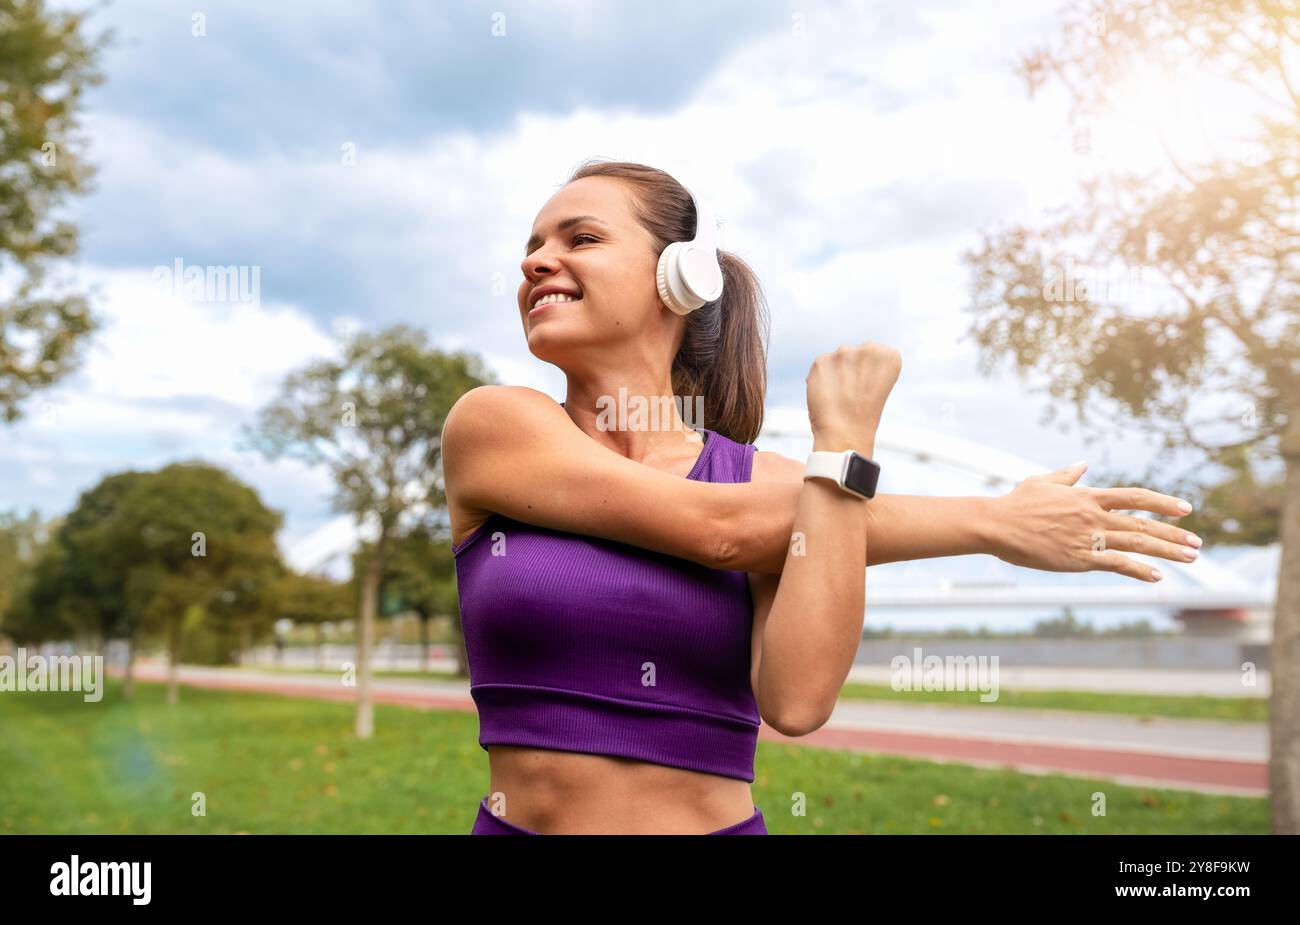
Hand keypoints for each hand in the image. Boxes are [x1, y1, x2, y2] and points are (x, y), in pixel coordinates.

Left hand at [806, 342, 900, 452]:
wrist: (845, 433)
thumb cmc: (865, 415)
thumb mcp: (880, 386)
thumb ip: (869, 365)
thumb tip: (850, 356)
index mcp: (890, 356)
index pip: (878, 355)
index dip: (871, 374)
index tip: (869, 389)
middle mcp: (869, 348)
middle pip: (857, 354)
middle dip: (852, 370)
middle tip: (852, 394)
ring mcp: (843, 352)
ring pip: (838, 359)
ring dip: (837, 373)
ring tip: (839, 395)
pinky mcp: (822, 360)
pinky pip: (821, 366)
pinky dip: (821, 378)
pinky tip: (826, 394)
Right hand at [990, 462, 1199, 581]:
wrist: (997, 524)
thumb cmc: (1016, 503)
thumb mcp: (1042, 482)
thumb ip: (1067, 475)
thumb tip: (1083, 465)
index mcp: (1088, 496)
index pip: (1135, 497)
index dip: (1163, 503)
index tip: (1185, 509)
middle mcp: (1094, 516)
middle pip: (1143, 524)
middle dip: (1174, 534)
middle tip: (1197, 543)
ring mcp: (1088, 537)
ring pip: (1136, 544)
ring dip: (1167, 552)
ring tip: (1190, 558)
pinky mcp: (1078, 558)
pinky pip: (1116, 564)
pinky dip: (1139, 570)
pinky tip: (1156, 576)